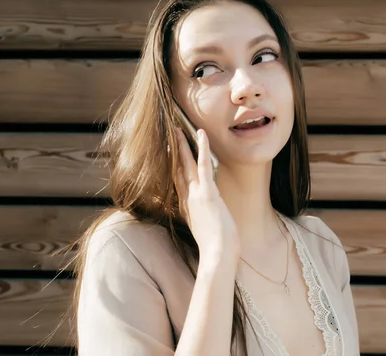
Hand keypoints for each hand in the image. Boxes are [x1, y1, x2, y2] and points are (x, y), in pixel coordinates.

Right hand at [174, 127, 239, 263]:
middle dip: (173, 153)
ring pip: (186, 165)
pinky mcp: (207, 193)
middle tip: (169, 136)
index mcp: (187, 207)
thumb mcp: (207, 231)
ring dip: (182, 146)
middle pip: (177, 170)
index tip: (171, 155)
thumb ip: (204, 220)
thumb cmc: (216, 248)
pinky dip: (201, 148)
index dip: (173, 167)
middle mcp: (187, 199)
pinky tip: (200, 133)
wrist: (217, 256)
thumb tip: (207, 218)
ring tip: (178, 130)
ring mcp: (196, 195)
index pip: (178, 182)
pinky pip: (203, 165)